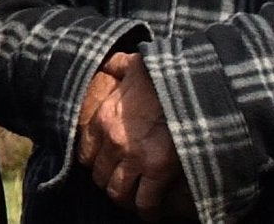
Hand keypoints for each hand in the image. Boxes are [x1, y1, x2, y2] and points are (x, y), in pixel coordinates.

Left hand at [83, 52, 184, 219]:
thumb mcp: (132, 64)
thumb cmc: (162, 74)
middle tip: (124, 182)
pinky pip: (145, 203)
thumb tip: (110, 64)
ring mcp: (134, 157)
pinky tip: (153, 211)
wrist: (188, 82)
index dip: (96, 163)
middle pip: (100, 177)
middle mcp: (113, 140)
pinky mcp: (158, 169)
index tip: (107, 164)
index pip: (85, 154)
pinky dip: (148, 211)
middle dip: (111, 181)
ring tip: (136, 197)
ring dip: (127, 197)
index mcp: (103, 117)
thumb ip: (117, 66)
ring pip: (118, 193)